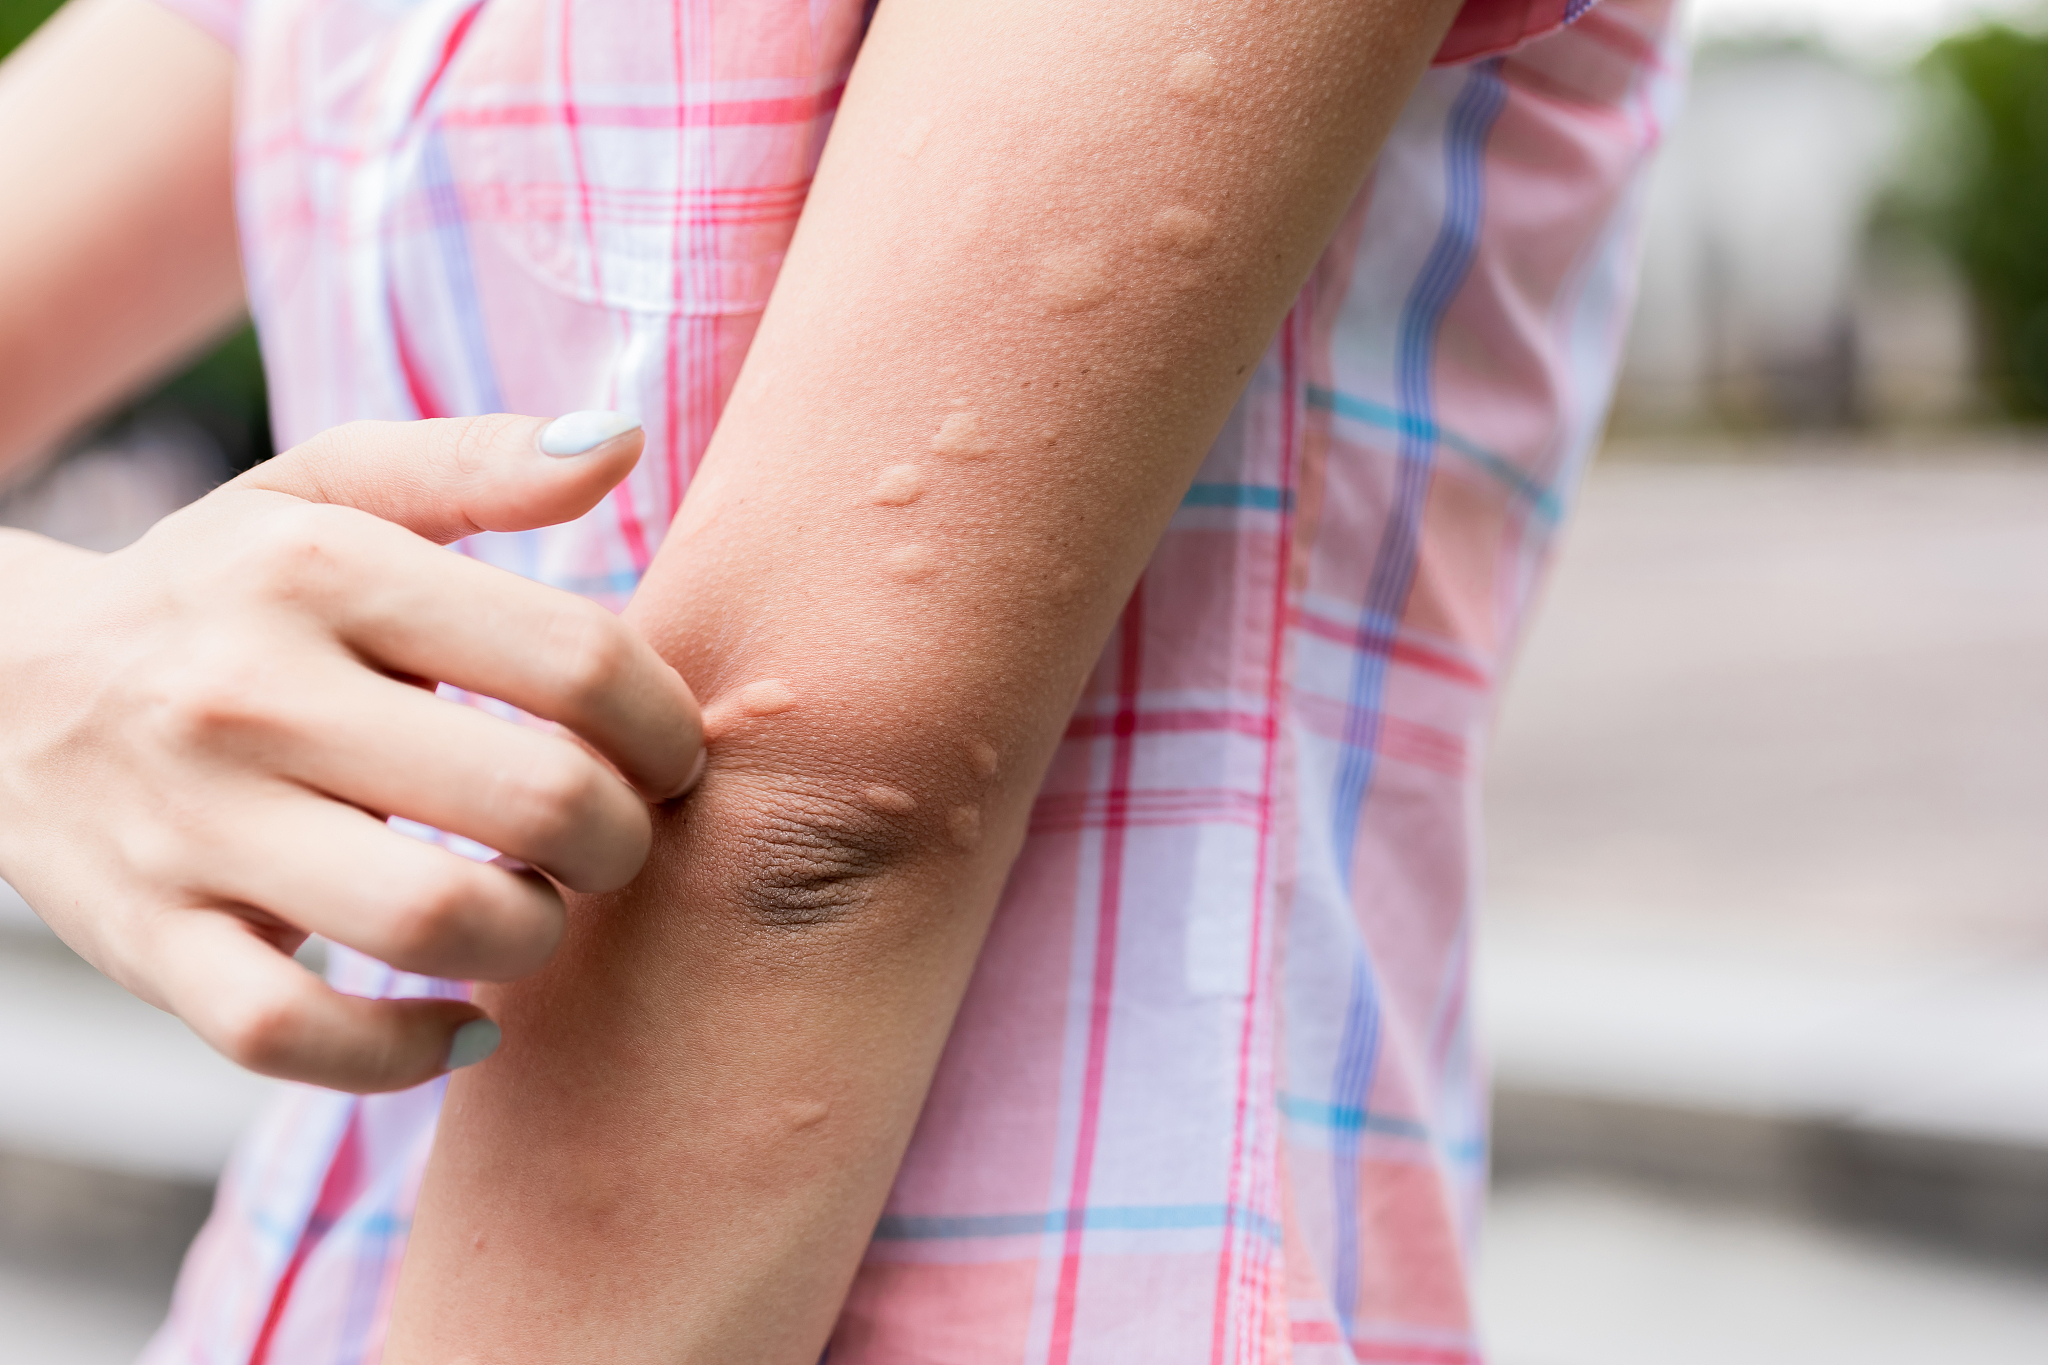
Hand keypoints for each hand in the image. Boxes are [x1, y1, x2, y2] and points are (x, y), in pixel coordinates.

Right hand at [0, 413, 701, 1091]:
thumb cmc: (222, 588)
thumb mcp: (328, 487)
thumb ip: (480, 462)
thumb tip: (621, 442)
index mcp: (322, 566)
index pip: (578, 660)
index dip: (667, 727)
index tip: (668, 754)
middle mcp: (252, 691)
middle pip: (537, 800)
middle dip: (624, 841)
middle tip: (614, 838)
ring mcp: (191, 825)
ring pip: (433, 920)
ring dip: (535, 937)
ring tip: (535, 907)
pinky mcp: (147, 943)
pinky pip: (297, 1034)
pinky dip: (406, 1051)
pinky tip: (463, 1018)